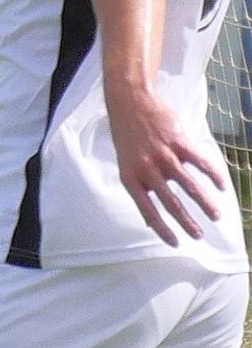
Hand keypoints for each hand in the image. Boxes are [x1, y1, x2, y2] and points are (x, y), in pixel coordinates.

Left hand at [109, 83, 225, 246]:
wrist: (130, 104)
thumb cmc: (128, 137)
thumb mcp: (125, 165)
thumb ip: (139, 188)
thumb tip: (149, 219)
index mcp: (131, 178)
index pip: (147, 210)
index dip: (162, 229)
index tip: (176, 243)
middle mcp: (147, 170)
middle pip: (171, 203)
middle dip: (187, 222)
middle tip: (200, 236)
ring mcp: (164, 156)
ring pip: (189, 185)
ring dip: (205, 203)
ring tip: (216, 216)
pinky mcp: (178, 143)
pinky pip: (200, 163)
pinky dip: (213, 176)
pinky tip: (221, 187)